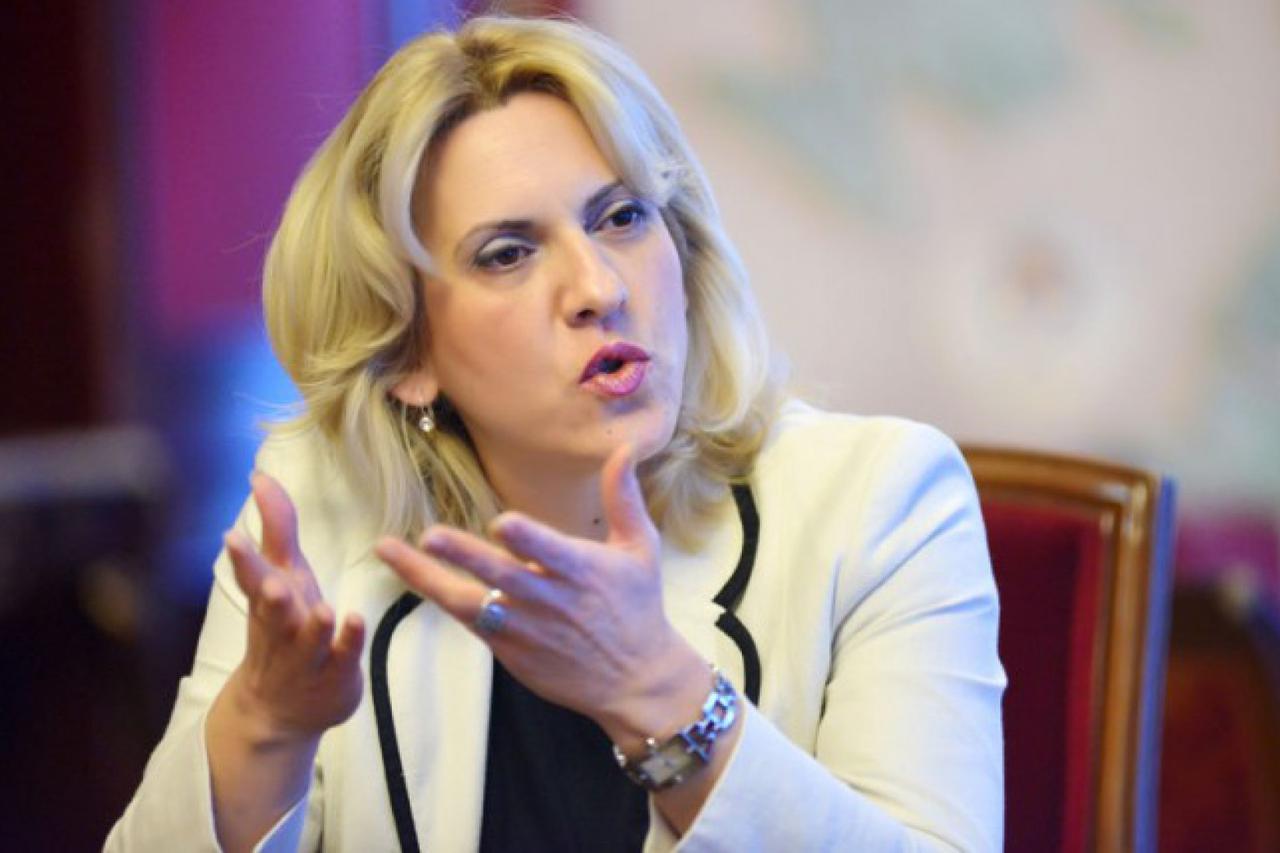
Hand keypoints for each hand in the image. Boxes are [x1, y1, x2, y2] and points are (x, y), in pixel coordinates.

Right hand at [222, 471, 365, 742]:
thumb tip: (260, 475)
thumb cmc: (283, 626)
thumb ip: (275, 526)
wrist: (278, 709)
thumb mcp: (280, 573)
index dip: (242, 559)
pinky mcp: (336, 674)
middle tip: (273, 584)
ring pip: (308, 641)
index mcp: (267, 601)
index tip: (230, 536)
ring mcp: (307, 656)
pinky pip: (343, 658)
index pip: (250, 578)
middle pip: (273, 612)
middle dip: (271, 598)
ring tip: (321, 609)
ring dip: (313, 626)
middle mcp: (281, 628)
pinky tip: (355, 622)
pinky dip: (349, 641)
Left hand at [374, 444, 707, 742]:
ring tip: (393, 551)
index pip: (549, 552)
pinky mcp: (511, 651)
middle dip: (464, 556)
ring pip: (470, 602)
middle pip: (501, 575)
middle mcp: (550, 600)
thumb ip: (623, 498)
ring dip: (429, 577)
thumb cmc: (638, 606)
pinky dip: (443, 599)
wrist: (635, 681)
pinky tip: (414, 574)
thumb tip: (623, 450)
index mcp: (583, 571)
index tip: (502, 523)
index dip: (526, 539)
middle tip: (430, 536)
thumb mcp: (640, 549)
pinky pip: (470, 623)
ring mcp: (527, 629)